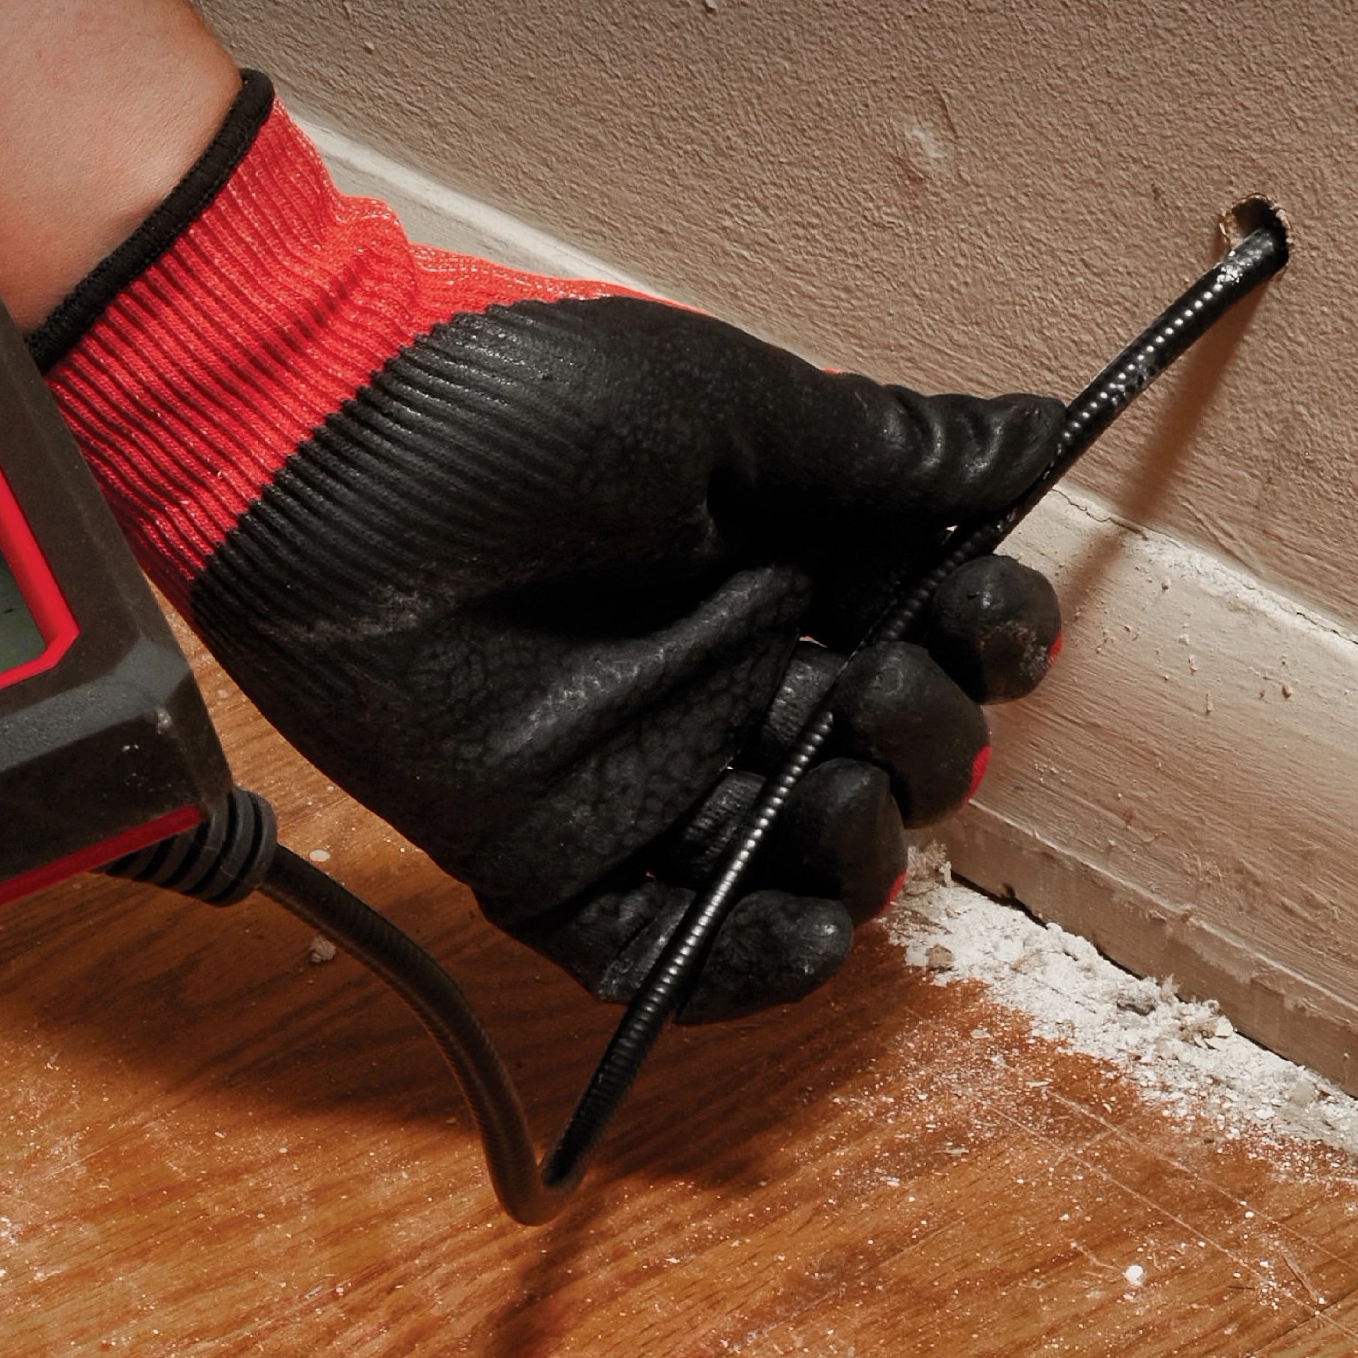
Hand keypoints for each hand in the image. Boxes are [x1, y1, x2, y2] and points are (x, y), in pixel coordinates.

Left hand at [41, 82, 1067, 1017]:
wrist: (324, 453)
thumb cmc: (511, 396)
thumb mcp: (727, 408)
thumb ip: (882, 448)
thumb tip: (1034, 434)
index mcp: (772, 559)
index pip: (927, 631)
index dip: (983, 642)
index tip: (993, 628)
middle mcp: (718, 671)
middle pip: (879, 757)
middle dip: (921, 741)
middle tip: (872, 686)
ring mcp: (637, 766)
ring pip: (789, 859)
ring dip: (854, 849)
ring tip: (832, 793)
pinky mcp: (546, 851)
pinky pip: (658, 945)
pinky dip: (741, 962)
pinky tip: (804, 930)